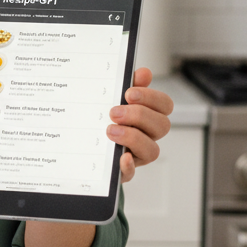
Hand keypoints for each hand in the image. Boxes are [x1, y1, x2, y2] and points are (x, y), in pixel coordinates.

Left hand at [107, 67, 173, 182]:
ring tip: (110, 130)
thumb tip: (144, 73)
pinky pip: (131, 173)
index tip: (129, 93)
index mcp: (148, 116)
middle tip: (115, 112)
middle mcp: (147, 136)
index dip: (151, 98)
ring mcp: (137, 155)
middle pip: (162, 126)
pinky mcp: (123, 172)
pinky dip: (128, 166)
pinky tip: (120, 158)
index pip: (164, 105)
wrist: (82, 147)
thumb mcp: (112, 99)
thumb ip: (128, 86)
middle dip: (139, 116)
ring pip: (152, 150)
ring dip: (133, 137)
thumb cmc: (103, 119)